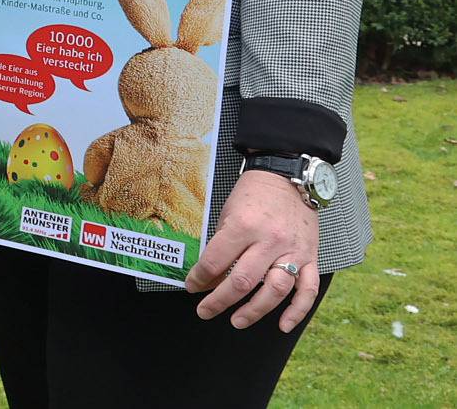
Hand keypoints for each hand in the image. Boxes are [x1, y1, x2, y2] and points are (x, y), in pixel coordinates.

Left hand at [186, 169, 322, 331]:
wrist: (288, 178)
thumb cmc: (253, 196)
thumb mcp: (228, 213)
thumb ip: (220, 244)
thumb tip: (208, 276)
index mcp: (243, 226)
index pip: (215, 262)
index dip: (199, 279)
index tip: (191, 287)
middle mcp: (269, 241)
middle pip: (242, 281)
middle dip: (219, 301)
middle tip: (204, 311)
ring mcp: (293, 251)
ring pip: (275, 290)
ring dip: (254, 311)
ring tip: (236, 321)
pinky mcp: (312, 257)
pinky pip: (308, 289)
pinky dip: (297, 311)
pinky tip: (283, 325)